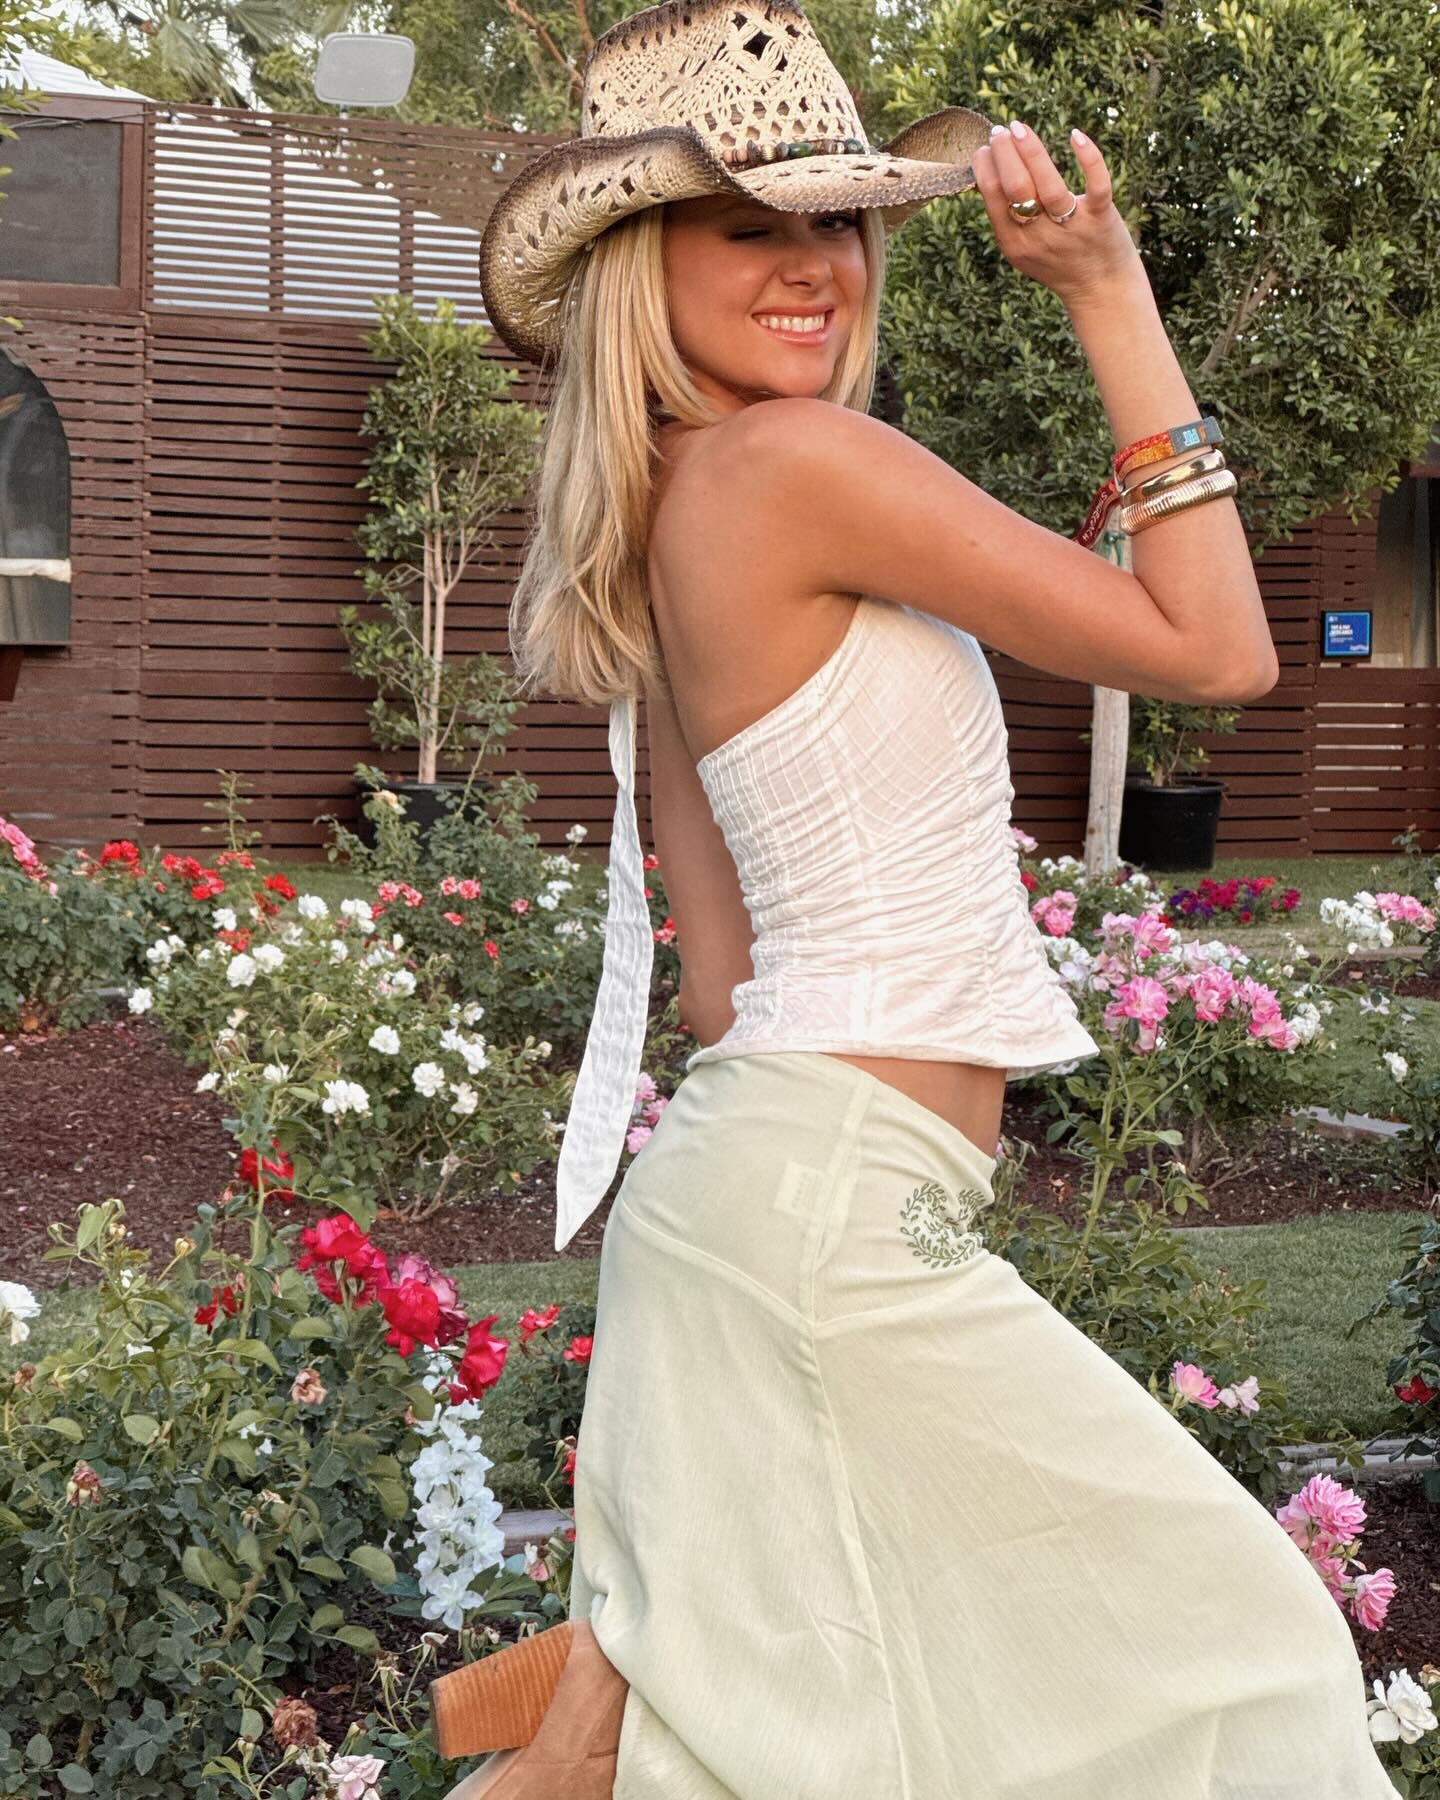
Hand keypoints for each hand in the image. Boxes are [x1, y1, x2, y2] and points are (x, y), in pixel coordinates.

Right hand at [971, 121, 1141, 307]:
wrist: (1101, 290)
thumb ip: (1008, 218)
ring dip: (1032, 151)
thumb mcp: (1025, 248)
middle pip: (1017, 189)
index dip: (986, 169)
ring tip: (1018, 128)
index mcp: (1015, 245)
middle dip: (1005, 155)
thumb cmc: (1059, 261)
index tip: (986, 147)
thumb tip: (990, 169)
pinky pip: (1096, 184)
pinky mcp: (1102, 218)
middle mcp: (1041, 238)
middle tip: (1000, 131)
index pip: (994, 199)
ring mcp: (1072, 228)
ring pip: (1049, 185)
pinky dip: (1088, 157)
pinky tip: (1075, 135)